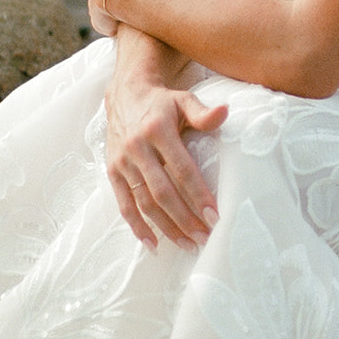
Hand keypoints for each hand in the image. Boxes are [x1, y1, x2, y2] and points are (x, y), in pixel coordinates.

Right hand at [104, 76, 227, 251]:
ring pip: (144, 203)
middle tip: (205, 237)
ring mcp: (122, 162)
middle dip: (185, 219)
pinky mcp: (112, 172)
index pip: (182, 169)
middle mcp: (137, 148)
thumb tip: (225, 112)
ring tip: (188, 244)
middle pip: (163, 192)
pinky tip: (153, 244)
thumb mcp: (183, 100)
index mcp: (158, 130)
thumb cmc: (161, 102)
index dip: (198, 194)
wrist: (125, 94)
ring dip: (166, 227)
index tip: (214, 215)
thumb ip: (203, 112)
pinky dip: (138, 227)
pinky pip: (124, 205)